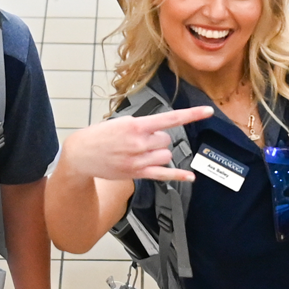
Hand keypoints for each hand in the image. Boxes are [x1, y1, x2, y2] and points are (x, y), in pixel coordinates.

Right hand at [61, 106, 213, 181]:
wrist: (81, 154)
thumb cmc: (99, 136)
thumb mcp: (120, 122)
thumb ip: (141, 125)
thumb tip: (158, 130)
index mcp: (136, 125)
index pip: (170, 119)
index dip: (191, 115)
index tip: (208, 111)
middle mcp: (139, 143)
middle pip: (167, 140)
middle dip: (158, 138)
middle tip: (141, 139)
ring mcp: (139, 159)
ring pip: (165, 155)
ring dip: (159, 152)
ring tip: (141, 152)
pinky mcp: (137, 173)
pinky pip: (163, 175)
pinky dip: (179, 176)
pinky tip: (190, 176)